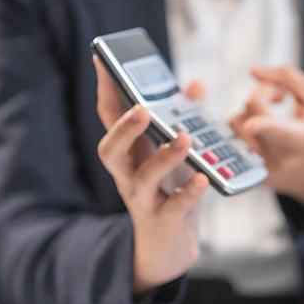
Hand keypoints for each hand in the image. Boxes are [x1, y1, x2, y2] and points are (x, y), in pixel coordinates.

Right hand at [93, 56, 208, 295]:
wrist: (171, 245)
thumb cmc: (170, 191)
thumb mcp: (177, 153)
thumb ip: (184, 118)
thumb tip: (194, 83)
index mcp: (130, 153)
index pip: (111, 117)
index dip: (106, 88)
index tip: (102, 58)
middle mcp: (128, 175)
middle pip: (111, 150)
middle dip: (124, 129)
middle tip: (141, 109)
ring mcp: (143, 199)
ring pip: (143, 178)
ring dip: (163, 157)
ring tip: (185, 139)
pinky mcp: (163, 220)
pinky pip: (174, 206)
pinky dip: (188, 192)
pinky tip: (201, 179)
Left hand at [229, 66, 303, 212]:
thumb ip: (288, 78)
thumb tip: (253, 71)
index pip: (280, 131)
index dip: (264, 126)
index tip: (254, 124)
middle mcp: (281, 158)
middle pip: (250, 114)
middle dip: (261, 95)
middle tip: (280, 97)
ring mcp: (263, 170)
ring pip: (235, 125)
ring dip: (248, 112)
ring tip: (269, 116)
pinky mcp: (250, 177)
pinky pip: (232, 141)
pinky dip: (243, 129)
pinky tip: (261, 132)